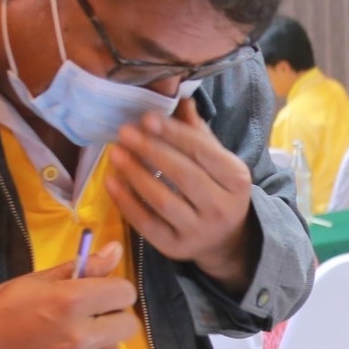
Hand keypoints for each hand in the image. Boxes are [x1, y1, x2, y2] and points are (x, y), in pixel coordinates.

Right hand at [0, 242, 138, 348]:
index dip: (114, 290)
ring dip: (100, 342)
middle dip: (112, 316)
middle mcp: (78, 337)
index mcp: (69, 303)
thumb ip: (82, 268)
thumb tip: (117, 249)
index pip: (125, 293)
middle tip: (88, 316)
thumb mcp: (36, 281)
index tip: (99, 292)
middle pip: (128, 325)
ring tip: (68, 338)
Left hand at [109, 101, 255, 291]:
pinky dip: (127, 203)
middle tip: (124, 132)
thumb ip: (197, 133)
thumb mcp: (217, 161)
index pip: (203, 152)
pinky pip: (147, 225)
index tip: (147, 118)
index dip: (174, 134)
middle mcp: (222, 208)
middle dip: (151, 151)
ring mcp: (200, 231)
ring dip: (136, 175)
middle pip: (184, 176)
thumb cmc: (217, 190)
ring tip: (116, 154)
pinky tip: (112, 183)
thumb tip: (180, 99)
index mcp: (237, 180)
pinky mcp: (177, 248)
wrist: (225, 240)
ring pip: (164, 201)